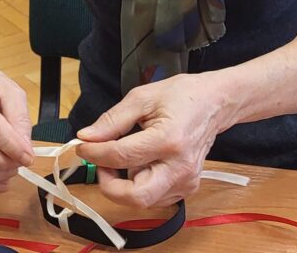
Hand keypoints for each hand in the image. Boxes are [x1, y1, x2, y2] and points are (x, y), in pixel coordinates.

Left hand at [75, 73, 227, 208]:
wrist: (214, 104)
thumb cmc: (181, 96)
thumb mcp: (141, 98)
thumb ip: (112, 120)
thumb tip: (87, 137)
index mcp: (168, 140)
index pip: (121, 157)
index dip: (94, 153)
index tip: (82, 146)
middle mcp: (179, 166)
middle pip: (135, 197)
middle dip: (109, 185)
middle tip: (101, 163)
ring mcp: (186, 181)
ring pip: (143, 200)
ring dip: (123, 185)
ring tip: (122, 159)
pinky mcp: (187, 188)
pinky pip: (155, 197)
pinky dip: (139, 185)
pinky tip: (140, 164)